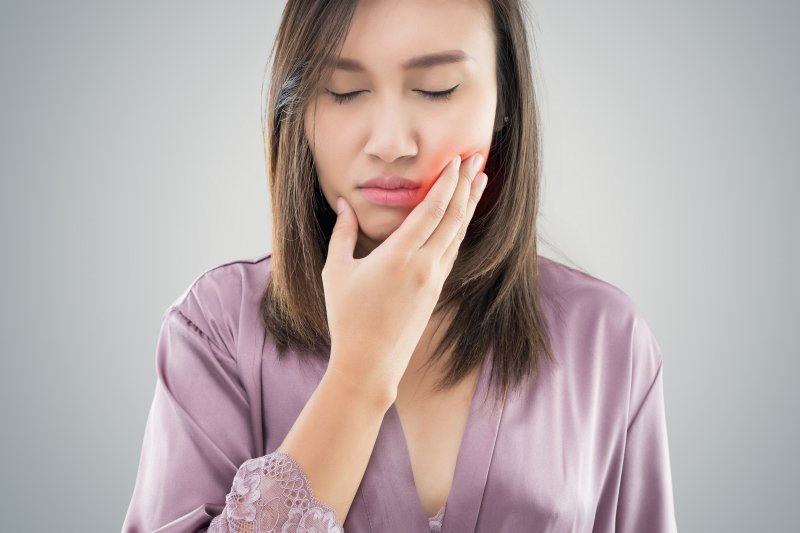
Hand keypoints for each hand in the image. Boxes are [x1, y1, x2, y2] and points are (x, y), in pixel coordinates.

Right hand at [321, 153, 488, 405]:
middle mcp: (423, 266)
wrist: (369, 364)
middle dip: (466, 185)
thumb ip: (342, 234)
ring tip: (479, 181)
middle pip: (453, 217)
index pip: (431, 209)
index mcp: (398, 256)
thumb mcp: (336, 272)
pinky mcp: (436, 291)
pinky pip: (452, 252)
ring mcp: (433, 280)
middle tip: (476, 158)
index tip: (456, 160)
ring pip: (458, 234)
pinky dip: (459, 229)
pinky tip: (463, 218)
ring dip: (469, 205)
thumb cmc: (347, 318)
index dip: (446, 182)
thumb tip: (344, 204)